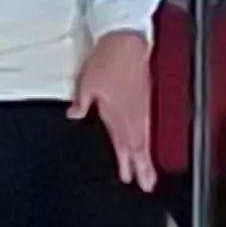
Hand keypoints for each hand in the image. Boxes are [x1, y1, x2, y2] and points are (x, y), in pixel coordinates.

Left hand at [69, 29, 154, 188]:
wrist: (128, 40)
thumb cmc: (107, 60)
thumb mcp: (86, 83)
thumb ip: (82, 103)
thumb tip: (75, 115)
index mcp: (119, 112)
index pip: (125, 144)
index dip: (128, 163)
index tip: (131, 179)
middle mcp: (134, 112)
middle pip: (139, 145)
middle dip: (143, 167)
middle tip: (147, 185)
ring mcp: (142, 106)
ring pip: (145, 137)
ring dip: (147, 156)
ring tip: (150, 173)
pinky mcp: (146, 98)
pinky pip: (148, 125)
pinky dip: (148, 139)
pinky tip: (146, 145)